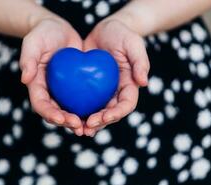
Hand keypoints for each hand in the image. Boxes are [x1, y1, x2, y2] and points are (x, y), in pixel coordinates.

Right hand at [19, 17, 84, 134]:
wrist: (58, 29)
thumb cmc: (43, 34)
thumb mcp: (33, 42)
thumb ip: (28, 59)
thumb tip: (25, 79)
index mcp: (37, 86)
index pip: (41, 104)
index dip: (50, 114)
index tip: (62, 119)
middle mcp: (49, 92)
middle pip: (56, 113)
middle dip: (66, 122)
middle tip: (79, 127)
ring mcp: (63, 91)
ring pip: (70, 111)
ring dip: (79, 121)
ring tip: (90, 127)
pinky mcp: (76, 87)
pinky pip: (82, 100)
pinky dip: (89, 109)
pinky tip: (100, 113)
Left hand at [83, 18, 149, 135]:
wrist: (106, 30)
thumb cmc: (122, 35)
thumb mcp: (133, 44)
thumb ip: (140, 62)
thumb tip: (143, 82)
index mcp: (129, 85)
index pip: (126, 105)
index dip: (117, 113)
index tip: (104, 117)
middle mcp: (116, 92)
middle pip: (110, 113)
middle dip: (100, 123)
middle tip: (87, 127)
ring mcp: (103, 91)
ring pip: (97, 112)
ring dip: (88, 123)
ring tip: (77, 129)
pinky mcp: (89, 88)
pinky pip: (84, 101)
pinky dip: (78, 110)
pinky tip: (67, 115)